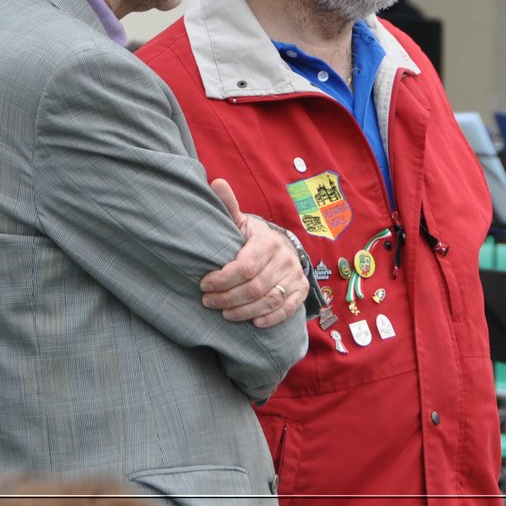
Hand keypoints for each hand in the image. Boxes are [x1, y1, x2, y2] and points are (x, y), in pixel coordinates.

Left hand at [200, 178, 308, 327]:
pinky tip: (254, 323)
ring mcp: (294, 274)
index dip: (222, 279)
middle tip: (208, 302)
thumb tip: (215, 182)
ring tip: (224, 312)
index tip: (204, 284)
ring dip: (244, 311)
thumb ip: (227, 207)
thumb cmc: (252, 238)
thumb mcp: (240, 223)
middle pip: (254, 287)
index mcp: (266, 241)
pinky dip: (270, 318)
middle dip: (227, 297)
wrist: (281, 247)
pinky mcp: (301, 289)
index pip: (244, 267)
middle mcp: (284, 257)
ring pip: (269, 300)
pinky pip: (288, 309)